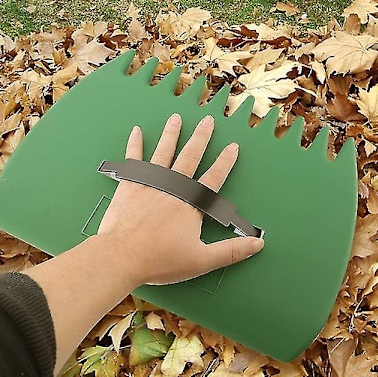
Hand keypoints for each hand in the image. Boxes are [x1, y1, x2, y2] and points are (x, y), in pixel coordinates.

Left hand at [97, 114, 263, 286]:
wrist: (120, 258)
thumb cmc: (159, 260)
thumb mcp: (201, 260)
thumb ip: (231, 251)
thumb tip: (258, 244)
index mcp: (191, 203)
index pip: (213, 177)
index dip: (225, 161)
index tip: (233, 146)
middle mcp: (172, 187)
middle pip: (190, 156)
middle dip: (201, 137)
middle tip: (207, 120)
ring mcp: (150, 183)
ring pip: (164, 152)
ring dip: (172, 133)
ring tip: (177, 118)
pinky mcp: (129, 185)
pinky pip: (133, 160)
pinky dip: (135, 145)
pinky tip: (137, 131)